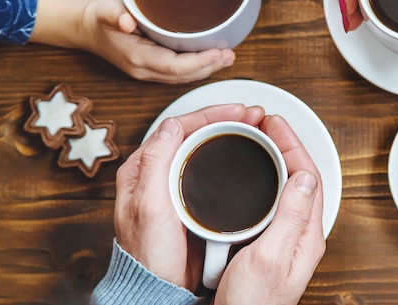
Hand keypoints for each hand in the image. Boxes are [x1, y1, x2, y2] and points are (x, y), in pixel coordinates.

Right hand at [82, 0, 235, 83]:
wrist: (87, 30)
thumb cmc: (99, 18)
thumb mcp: (106, 10)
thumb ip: (115, 15)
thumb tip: (125, 20)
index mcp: (137, 58)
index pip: (175, 66)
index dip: (200, 62)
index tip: (218, 52)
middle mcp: (145, 70)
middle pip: (184, 76)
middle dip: (209, 68)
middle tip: (230, 55)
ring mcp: (148, 73)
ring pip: (183, 78)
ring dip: (206, 70)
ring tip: (227, 58)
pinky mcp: (152, 69)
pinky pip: (178, 74)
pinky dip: (197, 69)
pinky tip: (210, 59)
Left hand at [114, 104, 265, 290]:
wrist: (158, 287)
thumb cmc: (148, 254)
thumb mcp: (148, 206)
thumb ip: (155, 163)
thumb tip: (171, 125)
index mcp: (143, 168)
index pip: (179, 126)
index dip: (212, 114)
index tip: (239, 111)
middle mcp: (157, 172)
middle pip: (194, 132)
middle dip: (225, 119)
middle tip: (254, 116)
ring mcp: (174, 185)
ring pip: (204, 147)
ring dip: (229, 134)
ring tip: (254, 129)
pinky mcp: (189, 199)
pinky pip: (210, 167)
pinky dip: (228, 156)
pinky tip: (244, 155)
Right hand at [213, 114, 325, 304]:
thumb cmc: (253, 304)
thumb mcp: (270, 257)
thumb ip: (290, 216)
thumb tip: (305, 176)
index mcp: (306, 235)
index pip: (308, 177)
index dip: (293, 146)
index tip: (275, 125)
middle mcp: (301, 233)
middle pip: (300, 177)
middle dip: (286, 145)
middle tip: (267, 124)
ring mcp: (285, 237)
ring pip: (287, 187)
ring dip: (277, 159)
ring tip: (260, 139)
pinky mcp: (269, 242)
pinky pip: (274, 200)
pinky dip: (265, 179)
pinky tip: (250, 174)